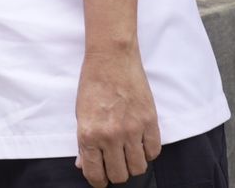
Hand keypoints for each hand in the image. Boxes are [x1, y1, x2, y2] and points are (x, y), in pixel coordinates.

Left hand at [74, 48, 160, 185]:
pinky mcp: (150, 122)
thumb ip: (83, 143)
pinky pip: (154, 152)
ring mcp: (132, 130)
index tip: (100, 177)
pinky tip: (140, 143)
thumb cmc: (93, 84)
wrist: (111, 58)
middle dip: (115, 173)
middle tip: (114, 163)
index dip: (98, 180)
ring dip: (133, 164)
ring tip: (127, 153)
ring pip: (138, 168)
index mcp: (89, 134)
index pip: (95, 174)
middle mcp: (111, 136)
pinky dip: (148, 152)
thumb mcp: (81, 114)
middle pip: (120, 175)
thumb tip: (84, 165)